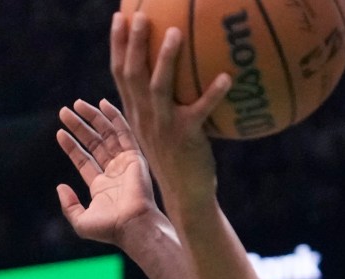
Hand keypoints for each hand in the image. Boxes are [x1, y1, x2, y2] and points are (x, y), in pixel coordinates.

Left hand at [55, 98, 163, 247]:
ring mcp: (125, 163)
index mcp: (101, 186)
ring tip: (76, 104)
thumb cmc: (110, 228)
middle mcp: (114, 172)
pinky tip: (102, 104)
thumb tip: (60, 187)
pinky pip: (124, 132)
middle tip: (64, 112)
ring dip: (92, 118)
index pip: (84, 160)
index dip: (72, 146)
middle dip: (79, 127)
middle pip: (94, 143)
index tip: (60, 133)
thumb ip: (68, 206)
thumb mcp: (81, 221)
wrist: (134, 225)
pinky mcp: (135, 157)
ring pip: (106, 134)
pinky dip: (114, 117)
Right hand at [107, 9, 226, 208]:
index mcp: (136, 112)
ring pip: (159, 87)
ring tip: (176, 32)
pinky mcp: (186, 137)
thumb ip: (163, 102)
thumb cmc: (179, 158)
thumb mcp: (163, 128)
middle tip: (140, 14)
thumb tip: (178, 73)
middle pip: (133, 73)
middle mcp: (145, 116)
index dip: (117, 44)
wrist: (185, 195)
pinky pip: (201, 110)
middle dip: (133, 41)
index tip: (119, 16)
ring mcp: (164, 126)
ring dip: (166, 58)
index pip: (120, 73)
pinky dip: (213, 93)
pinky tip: (227, 76)